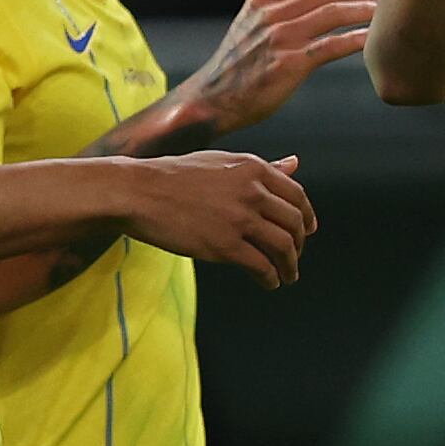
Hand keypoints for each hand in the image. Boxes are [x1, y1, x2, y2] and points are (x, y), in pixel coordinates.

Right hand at [116, 148, 316, 284]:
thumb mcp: (222, 162)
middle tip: (294, 257)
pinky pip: (261, 266)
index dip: (306, 217)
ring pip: (283, 247)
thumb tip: (295, 163)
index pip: (297, 196)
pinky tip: (269, 283)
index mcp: (253, 168)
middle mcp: (252, 191)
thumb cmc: (175, 177)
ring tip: (287, 276)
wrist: (137, 192)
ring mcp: (239, 219)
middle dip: (299, 244)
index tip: (307, 231)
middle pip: (294, 223)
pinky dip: (271, 278)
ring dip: (290, 266)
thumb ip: (262, 167)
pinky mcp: (224, 245)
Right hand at [169, 0, 376, 135]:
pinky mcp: (290, 64)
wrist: (212, 100)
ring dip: (364, 12)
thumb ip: (274, 14)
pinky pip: (334, 45)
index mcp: (261, 2)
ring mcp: (281, 38)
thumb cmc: (235, 69)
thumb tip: (309, 7)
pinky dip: (358, 40)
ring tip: (383, 19)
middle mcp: (271, 15)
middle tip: (380, 5)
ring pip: (334, 13)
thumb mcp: (248, 29)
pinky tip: (373, 43)